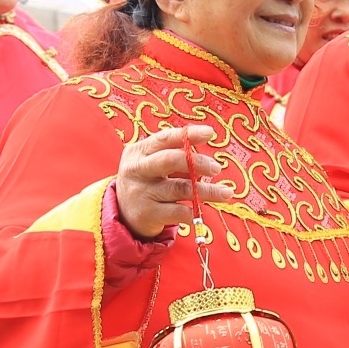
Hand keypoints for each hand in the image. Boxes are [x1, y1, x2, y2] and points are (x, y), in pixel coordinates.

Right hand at [115, 125, 230, 237]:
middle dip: (198, 162)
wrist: (123, 213)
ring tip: (225, 193)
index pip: (165, 138)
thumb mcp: (152, 165)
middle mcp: (137, 170)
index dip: (189, 134)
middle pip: (170, 160)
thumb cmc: (148, 182)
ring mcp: (141, 192)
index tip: (210, 133)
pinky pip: (179, 212)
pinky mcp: (147, 214)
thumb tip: (207, 161)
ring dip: (208, 191)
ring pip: (181, 188)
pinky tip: (200, 210)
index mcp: (139, 151)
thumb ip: (174, 159)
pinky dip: (194, 211)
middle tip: (216, 168)